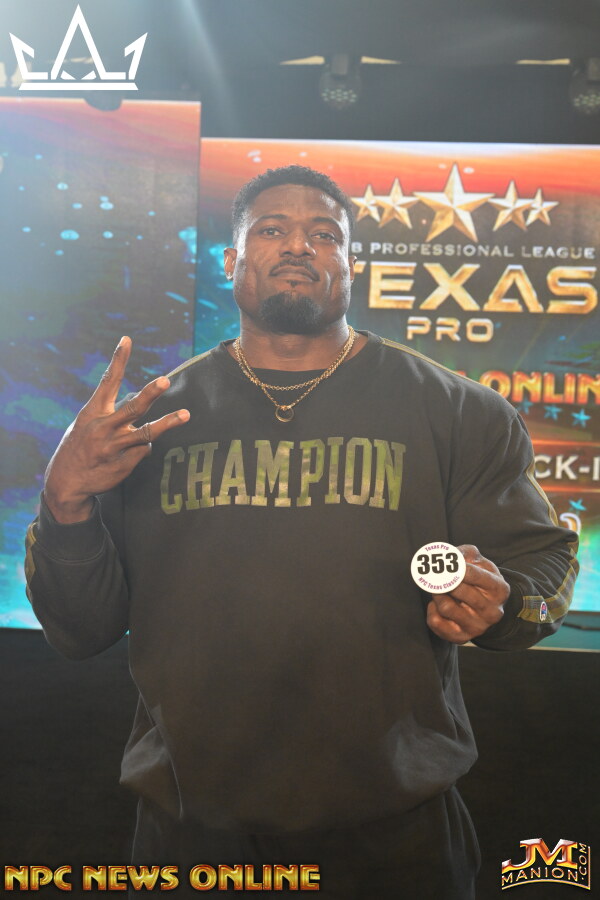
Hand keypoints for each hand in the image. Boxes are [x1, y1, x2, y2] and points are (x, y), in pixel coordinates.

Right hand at [43, 336, 189, 522]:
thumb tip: (139, 401)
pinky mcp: (122, 465)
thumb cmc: (80, 447)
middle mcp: (103, 428)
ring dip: (167, 423)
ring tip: (186, 414)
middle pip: (132, 408)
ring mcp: (114, 447)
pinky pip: (143, 451)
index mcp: (92, 412)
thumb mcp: (86, 425)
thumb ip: (111, 412)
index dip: (118, 360)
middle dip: (150, 394)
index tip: (127, 340)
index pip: (108, 382)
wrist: (66, 483)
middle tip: (165, 381)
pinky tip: (131, 452)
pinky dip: (142, 448)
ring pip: (146, 433)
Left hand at [426, 544, 508, 643]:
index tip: (444, 562)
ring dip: (436, 594)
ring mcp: (478, 627)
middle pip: (457, 590)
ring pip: (445, 607)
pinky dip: (432, 610)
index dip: (455, 565)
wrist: (485, 609)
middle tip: (436, 574)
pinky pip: (436, 622)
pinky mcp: (462, 637)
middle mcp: (492, 611)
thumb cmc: (480, 580)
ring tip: (438, 589)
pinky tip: (438, 605)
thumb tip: (448, 555)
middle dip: (443, 579)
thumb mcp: (479, 562)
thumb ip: (465, 553)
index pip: (473, 574)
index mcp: (499, 590)